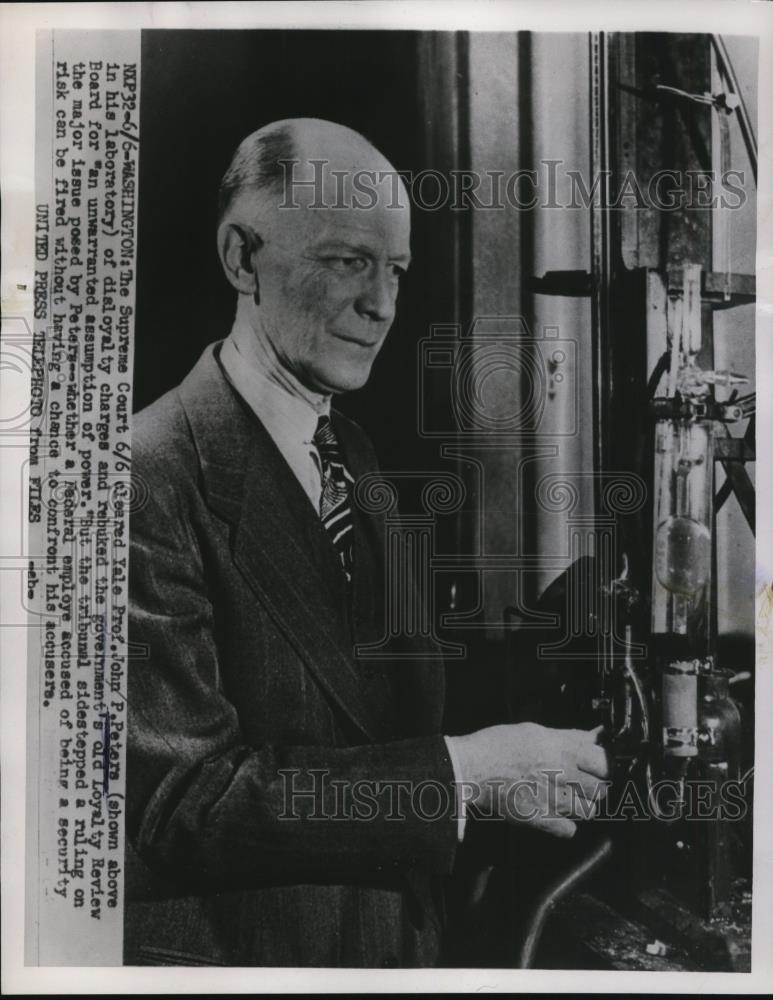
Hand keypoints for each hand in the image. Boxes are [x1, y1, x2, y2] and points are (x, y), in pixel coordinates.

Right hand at [447, 722, 609, 838]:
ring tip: (568, 799)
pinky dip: (565, 824)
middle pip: (600, 789)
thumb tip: (594, 734)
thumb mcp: (534, 731)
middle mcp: (563, 775)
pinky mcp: (540, 819)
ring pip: (588, 811)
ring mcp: (553, 800)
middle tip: (581, 783)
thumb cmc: (498, 745)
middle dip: (594, 786)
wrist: (471, 768)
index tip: (596, 766)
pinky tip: (556, 814)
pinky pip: (569, 830)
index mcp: (562, 750)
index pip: (604, 761)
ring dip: (582, 806)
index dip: (602, 764)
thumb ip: (568, 736)